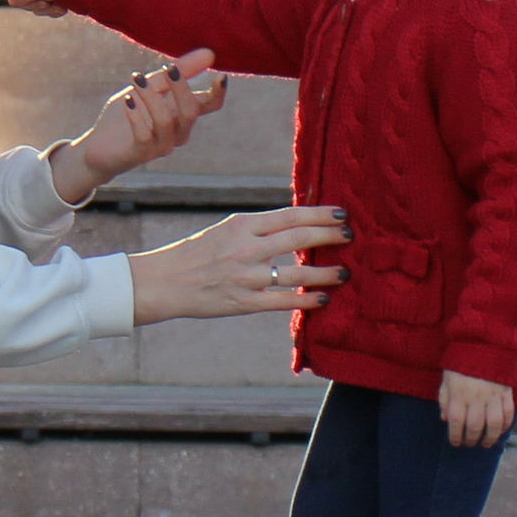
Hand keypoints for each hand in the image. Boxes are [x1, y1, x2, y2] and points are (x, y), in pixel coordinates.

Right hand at [0, 0, 65, 16]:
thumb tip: (11, 2)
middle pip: (20, 1)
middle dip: (34, 5)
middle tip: (48, 0)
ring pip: (34, 10)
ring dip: (47, 10)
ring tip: (58, 1)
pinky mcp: (49, 1)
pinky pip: (45, 13)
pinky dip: (55, 12)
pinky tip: (64, 6)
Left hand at [49, 48, 226, 202]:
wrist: (98, 147)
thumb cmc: (128, 113)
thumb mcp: (150, 86)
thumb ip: (177, 71)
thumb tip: (209, 53)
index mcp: (183, 115)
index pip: (210, 105)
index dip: (218, 92)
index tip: (220, 75)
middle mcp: (177, 133)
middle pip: (191, 112)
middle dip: (181, 88)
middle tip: (168, 68)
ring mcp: (160, 146)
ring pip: (166, 121)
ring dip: (152, 96)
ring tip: (137, 79)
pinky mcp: (140, 154)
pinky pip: (144, 135)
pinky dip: (136, 116)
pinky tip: (128, 100)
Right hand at [127, 205, 349, 325]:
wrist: (165, 281)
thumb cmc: (197, 253)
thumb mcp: (226, 230)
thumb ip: (258, 228)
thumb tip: (297, 223)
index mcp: (242, 225)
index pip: (290, 215)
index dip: (320, 214)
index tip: (342, 214)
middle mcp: (246, 248)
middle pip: (299, 237)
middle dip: (330, 235)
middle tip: (351, 236)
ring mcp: (246, 276)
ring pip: (296, 271)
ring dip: (325, 271)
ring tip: (344, 272)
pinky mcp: (244, 302)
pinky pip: (283, 301)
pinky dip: (306, 299)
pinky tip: (323, 298)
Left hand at [439, 370, 514, 446]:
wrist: (483, 345)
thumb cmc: (461, 364)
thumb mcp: (447, 380)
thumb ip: (445, 400)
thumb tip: (445, 420)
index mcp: (458, 394)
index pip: (455, 422)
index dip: (455, 436)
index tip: (456, 443)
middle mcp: (475, 398)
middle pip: (474, 427)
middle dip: (471, 439)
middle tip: (470, 444)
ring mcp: (492, 396)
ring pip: (493, 424)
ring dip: (490, 437)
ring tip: (486, 443)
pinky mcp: (506, 393)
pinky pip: (508, 413)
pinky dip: (505, 425)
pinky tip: (500, 430)